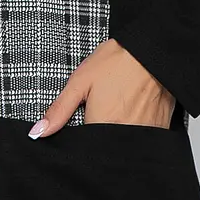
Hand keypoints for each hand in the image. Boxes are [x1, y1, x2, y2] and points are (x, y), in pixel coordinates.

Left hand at [27, 38, 175, 137]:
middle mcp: (125, 135)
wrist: (152, 49)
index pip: (87, 150)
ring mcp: (146, 133)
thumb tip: (38, 133)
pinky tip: (134, 111)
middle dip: (101, 136)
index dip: (83, 139)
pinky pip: (145, 140)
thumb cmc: (116, 61)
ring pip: (125, 145)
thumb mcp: (80, 81)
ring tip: (120, 108)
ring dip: (119, 134)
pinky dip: (137, 131)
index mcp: (102, 125)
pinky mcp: (161, 128)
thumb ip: (59, 110)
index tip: (87, 123)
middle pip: (107, 148)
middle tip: (105, 109)